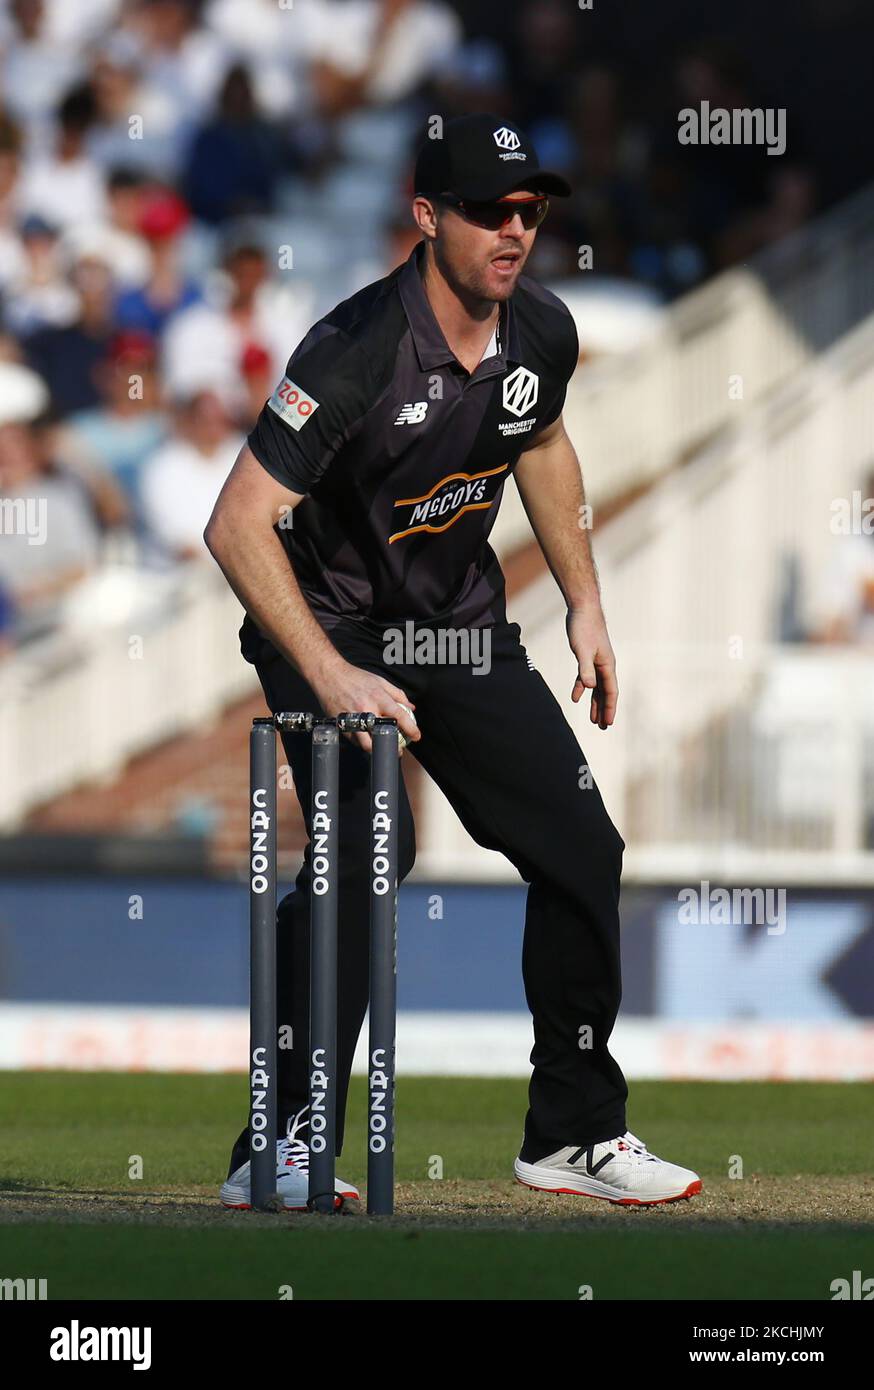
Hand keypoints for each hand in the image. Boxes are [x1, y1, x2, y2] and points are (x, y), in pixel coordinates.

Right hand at [310, 657, 419, 753]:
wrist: (329, 675)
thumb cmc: (356, 677)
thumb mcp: (380, 681)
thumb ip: (397, 695)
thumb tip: (411, 707)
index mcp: (378, 697)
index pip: (399, 716)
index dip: (411, 728)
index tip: (416, 736)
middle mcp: (366, 709)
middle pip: (382, 735)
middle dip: (393, 746)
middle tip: (399, 750)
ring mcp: (352, 718)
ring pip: (366, 743)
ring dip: (377, 749)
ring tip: (383, 749)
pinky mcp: (341, 725)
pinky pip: (354, 740)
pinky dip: (362, 742)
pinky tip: (368, 740)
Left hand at [566, 606, 617, 729]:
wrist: (583, 609)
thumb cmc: (584, 628)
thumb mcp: (582, 650)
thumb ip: (585, 669)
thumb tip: (590, 688)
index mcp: (607, 665)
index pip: (611, 692)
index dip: (609, 709)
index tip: (607, 724)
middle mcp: (605, 665)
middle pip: (606, 693)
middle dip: (604, 710)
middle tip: (603, 727)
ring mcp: (596, 662)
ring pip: (597, 687)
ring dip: (595, 703)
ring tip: (593, 719)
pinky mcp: (587, 657)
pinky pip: (586, 678)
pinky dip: (582, 688)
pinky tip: (576, 697)